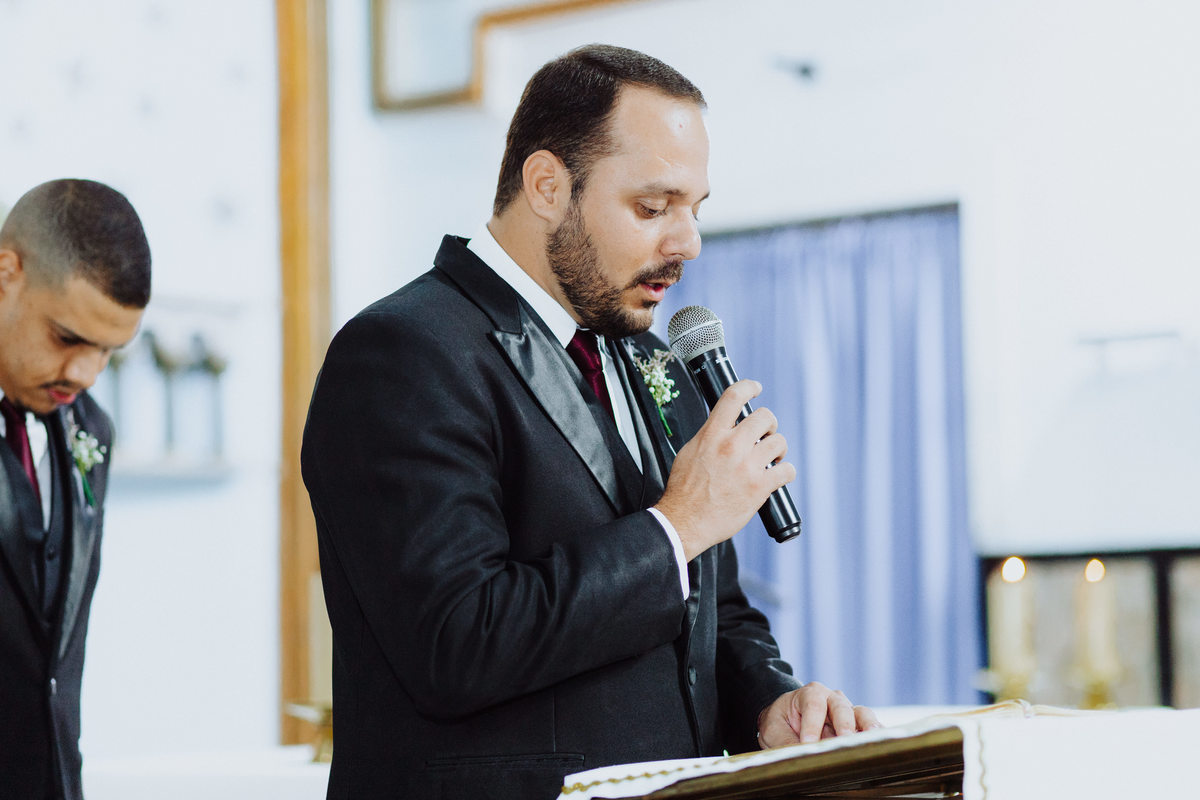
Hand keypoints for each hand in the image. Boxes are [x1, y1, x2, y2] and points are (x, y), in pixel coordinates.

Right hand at [654, 380, 794, 560]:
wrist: (685, 521)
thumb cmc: (685, 491)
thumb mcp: (690, 452)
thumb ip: (710, 436)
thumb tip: (724, 426)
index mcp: (712, 435)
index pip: (734, 397)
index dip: (749, 387)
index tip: (755, 388)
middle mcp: (731, 446)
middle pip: (764, 417)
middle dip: (769, 424)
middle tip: (766, 435)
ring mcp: (747, 467)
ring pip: (779, 442)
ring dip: (778, 449)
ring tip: (772, 458)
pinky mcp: (759, 487)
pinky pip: (787, 471)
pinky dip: (786, 472)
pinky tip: (778, 475)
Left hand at [756, 682, 880, 747]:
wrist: (788, 721)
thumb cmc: (781, 723)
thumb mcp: (774, 731)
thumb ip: (787, 742)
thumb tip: (801, 756)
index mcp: (810, 693)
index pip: (813, 705)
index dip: (812, 724)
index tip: (808, 743)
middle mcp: (833, 699)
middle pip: (842, 708)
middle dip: (844, 724)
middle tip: (844, 740)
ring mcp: (848, 711)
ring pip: (862, 715)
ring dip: (868, 727)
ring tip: (871, 740)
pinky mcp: (858, 726)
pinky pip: (871, 729)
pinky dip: (877, 737)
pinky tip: (881, 747)